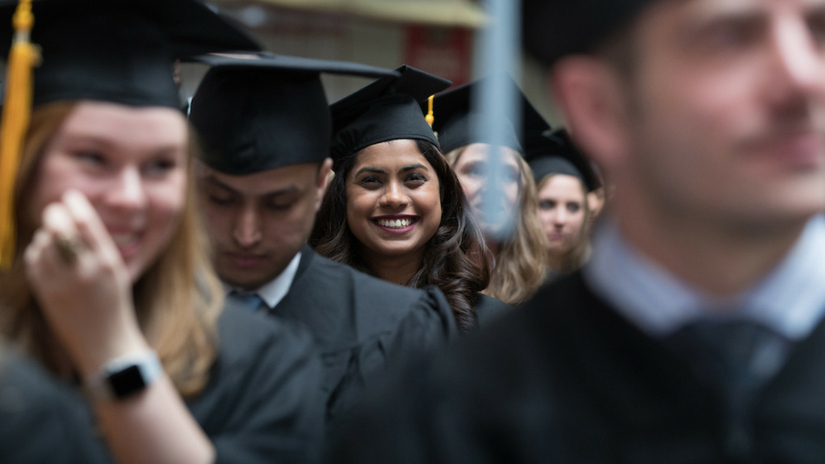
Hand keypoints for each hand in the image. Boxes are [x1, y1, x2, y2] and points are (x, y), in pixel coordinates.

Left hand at [24, 190, 147, 374]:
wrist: (104, 342)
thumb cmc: (113, 303)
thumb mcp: (116, 271)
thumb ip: (97, 246)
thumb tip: (74, 217)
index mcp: (108, 263)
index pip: (86, 222)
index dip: (75, 204)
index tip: (71, 197)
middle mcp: (84, 271)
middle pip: (59, 229)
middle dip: (55, 214)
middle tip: (56, 210)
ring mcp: (62, 283)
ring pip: (44, 243)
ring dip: (46, 234)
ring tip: (54, 236)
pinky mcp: (46, 294)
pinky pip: (34, 260)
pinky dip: (37, 250)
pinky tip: (45, 253)